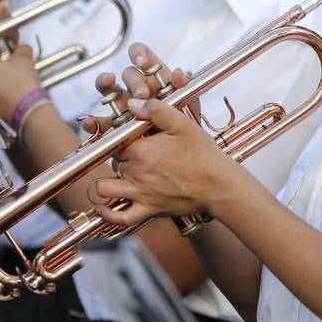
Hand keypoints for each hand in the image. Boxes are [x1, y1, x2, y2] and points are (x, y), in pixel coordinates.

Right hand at [78, 42, 187, 137]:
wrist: (180, 155)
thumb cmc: (184, 127)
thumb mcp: (189, 109)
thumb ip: (186, 91)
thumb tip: (180, 72)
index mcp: (155, 79)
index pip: (142, 56)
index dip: (139, 54)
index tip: (143, 63)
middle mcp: (136, 89)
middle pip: (128, 74)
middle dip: (134, 81)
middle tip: (143, 94)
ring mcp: (123, 106)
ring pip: (109, 90)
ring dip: (106, 84)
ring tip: (109, 82)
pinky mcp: (114, 127)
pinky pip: (100, 122)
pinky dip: (93, 120)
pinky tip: (90, 120)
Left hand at [88, 44, 241, 225]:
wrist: (219, 185)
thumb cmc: (203, 154)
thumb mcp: (182, 123)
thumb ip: (155, 109)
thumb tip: (131, 103)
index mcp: (140, 149)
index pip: (114, 140)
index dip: (120, 137)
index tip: (131, 136)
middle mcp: (135, 171)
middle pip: (113, 162)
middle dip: (120, 156)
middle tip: (138, 153)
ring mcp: (140, 193)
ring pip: (106, 188)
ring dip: (107, 182)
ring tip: (118, 177)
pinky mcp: (148, 210)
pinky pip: (120, 218)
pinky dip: (107, 214)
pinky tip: (102, 208)